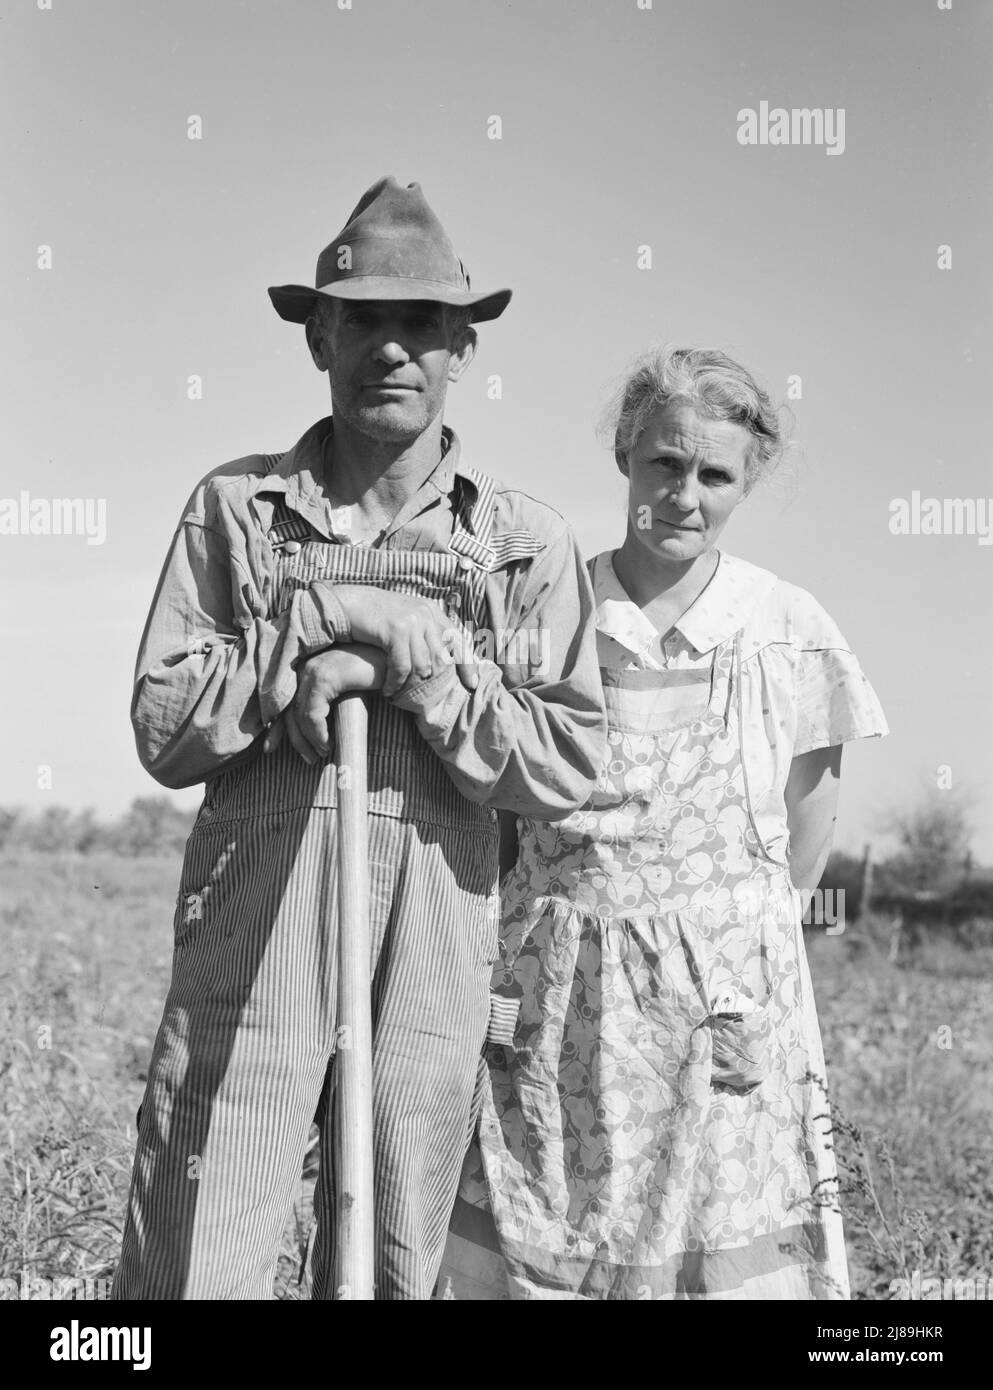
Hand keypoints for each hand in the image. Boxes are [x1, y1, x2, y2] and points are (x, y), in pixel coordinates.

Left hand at [264, 644, 386, 763]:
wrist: (396, 660)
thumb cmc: (373, 675)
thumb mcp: (343, 691)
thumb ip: (325, 704)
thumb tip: (310, 730)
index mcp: (307, 668)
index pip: (282, 701)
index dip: (275, 727)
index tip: (271, 748)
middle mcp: (305, 667)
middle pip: (288, 710)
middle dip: (294, 739)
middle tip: (308, 759)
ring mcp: (313, 670)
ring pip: (299, 715)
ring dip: (309, 740)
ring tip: (323, 753)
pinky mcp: (325, 677)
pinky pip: (313, 714)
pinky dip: (318, 733)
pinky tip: (328, 744)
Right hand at [335, 585, 478, 696]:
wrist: (349, 604)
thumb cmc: (376, 618)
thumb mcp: (406, 621)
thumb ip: (424, 634)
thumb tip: (442, 662)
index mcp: (432, 611)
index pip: (458, 641)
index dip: (468, 665)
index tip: (472, 685)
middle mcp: (426, 614)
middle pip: (441, 659)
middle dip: (433, 682)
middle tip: (421, 698)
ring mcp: (412, 621)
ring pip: (423, 666)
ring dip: (410, 685)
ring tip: (400, 694)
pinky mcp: (396, 630)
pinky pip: (403, 666)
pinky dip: (396, 682)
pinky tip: (389, 690)